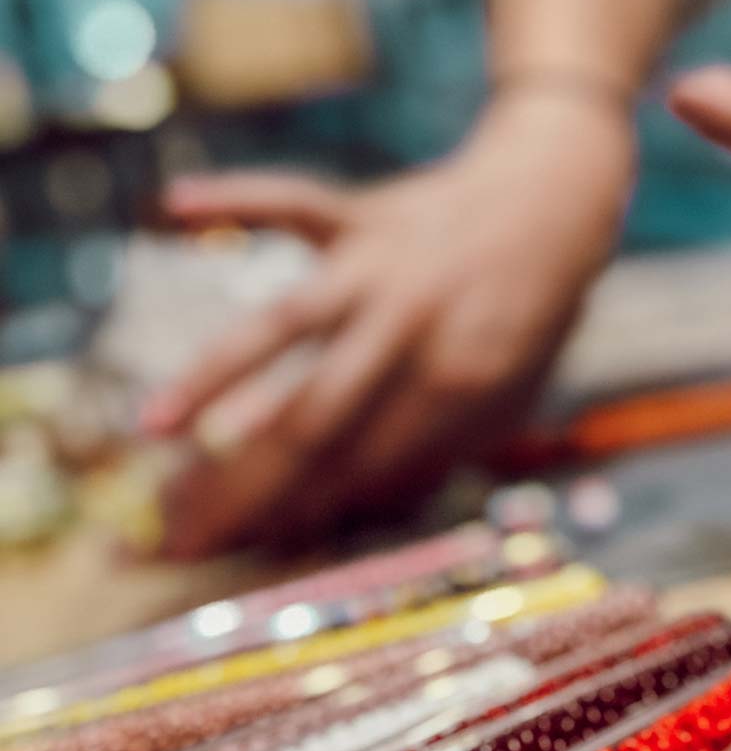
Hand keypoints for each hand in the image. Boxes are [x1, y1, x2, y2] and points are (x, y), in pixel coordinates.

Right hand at [143, 93, 633, 556]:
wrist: (555, 206)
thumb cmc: (527, 321)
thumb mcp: (508, 402)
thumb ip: (434, 452)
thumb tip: (350, 508)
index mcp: (459, 389)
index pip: (358, 468)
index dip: (295, 513)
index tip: (239, 550)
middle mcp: (413, 330)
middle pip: (311, 420)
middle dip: (243, 483)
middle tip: (180, 533)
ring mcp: (383, 268)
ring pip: (285, 322)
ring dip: (215, 376)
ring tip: (154, 429)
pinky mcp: (363, 215)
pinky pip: (293, 203)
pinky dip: (237, 200)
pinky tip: (173, 209)